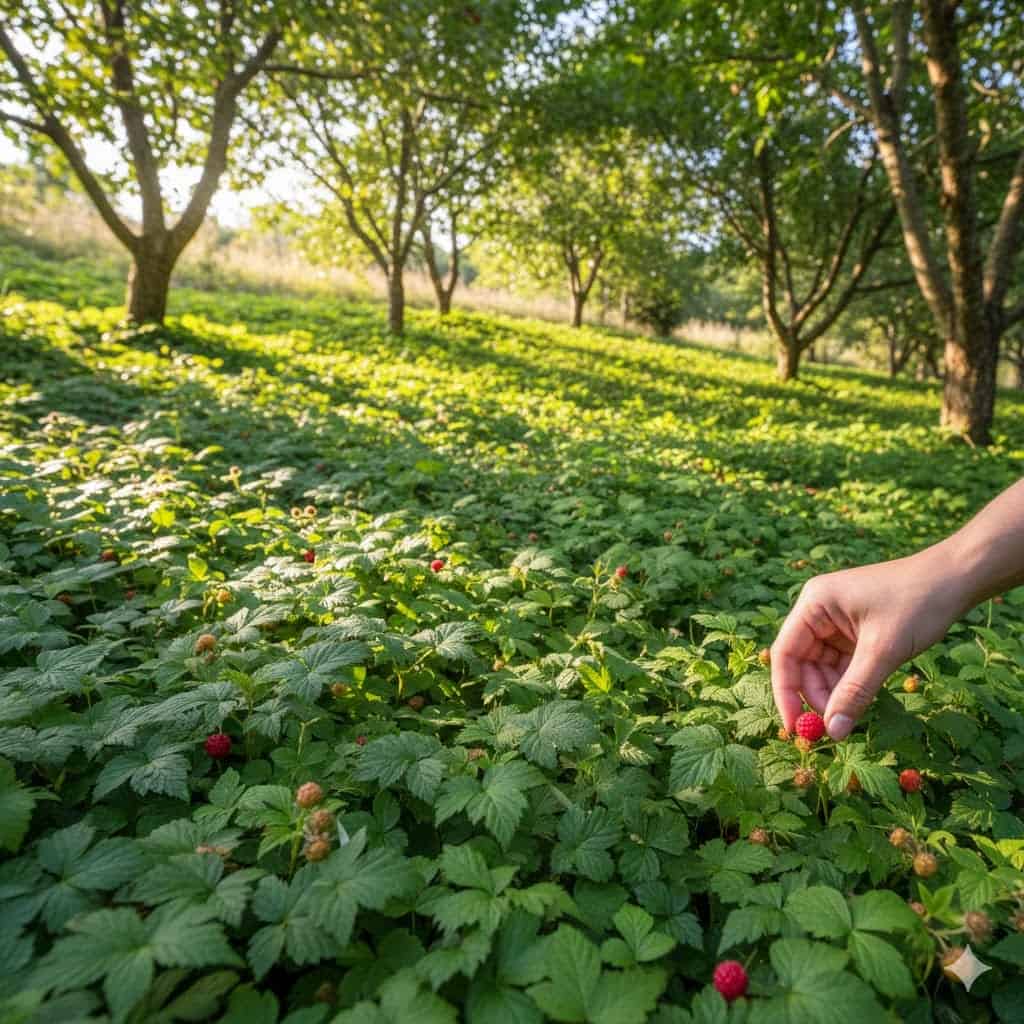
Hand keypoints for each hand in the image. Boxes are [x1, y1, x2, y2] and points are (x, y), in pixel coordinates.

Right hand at [770, 549, 962, 740]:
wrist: (955, 578)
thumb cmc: (916, 603)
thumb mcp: (883, 650)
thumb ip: (855, 691)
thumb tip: (833, 732)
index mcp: (814, 604)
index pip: (785, 653)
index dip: (786, 691)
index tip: (794, 727)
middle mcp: (819, 611)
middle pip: (802, 663)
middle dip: (816, 695)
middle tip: (832, 727)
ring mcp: (837, 622)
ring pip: (823, 667)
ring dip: (834, 692)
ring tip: (851, 715)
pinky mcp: (855, 632)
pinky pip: (842, 664)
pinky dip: (850, 684)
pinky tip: (862, 700)